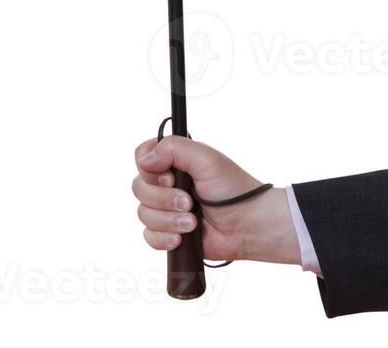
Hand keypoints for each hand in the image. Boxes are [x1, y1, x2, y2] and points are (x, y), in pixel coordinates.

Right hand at [132, 136, 300, 265]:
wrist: (249, 226)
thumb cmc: (234, 190)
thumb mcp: (206, 159)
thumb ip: (174, 148)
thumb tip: (145, 159)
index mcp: (175, 161)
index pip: (142, 156)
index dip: (149, 168)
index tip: (169, 176)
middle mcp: (168, 183)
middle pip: (139, 188)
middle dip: (163, 199)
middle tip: (189, 202)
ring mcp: (167, 209)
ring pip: (143, 213)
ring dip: (168, 220)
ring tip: (193, 222)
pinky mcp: (169, 232)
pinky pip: (149, 236)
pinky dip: (163, 238)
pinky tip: (181, 238)